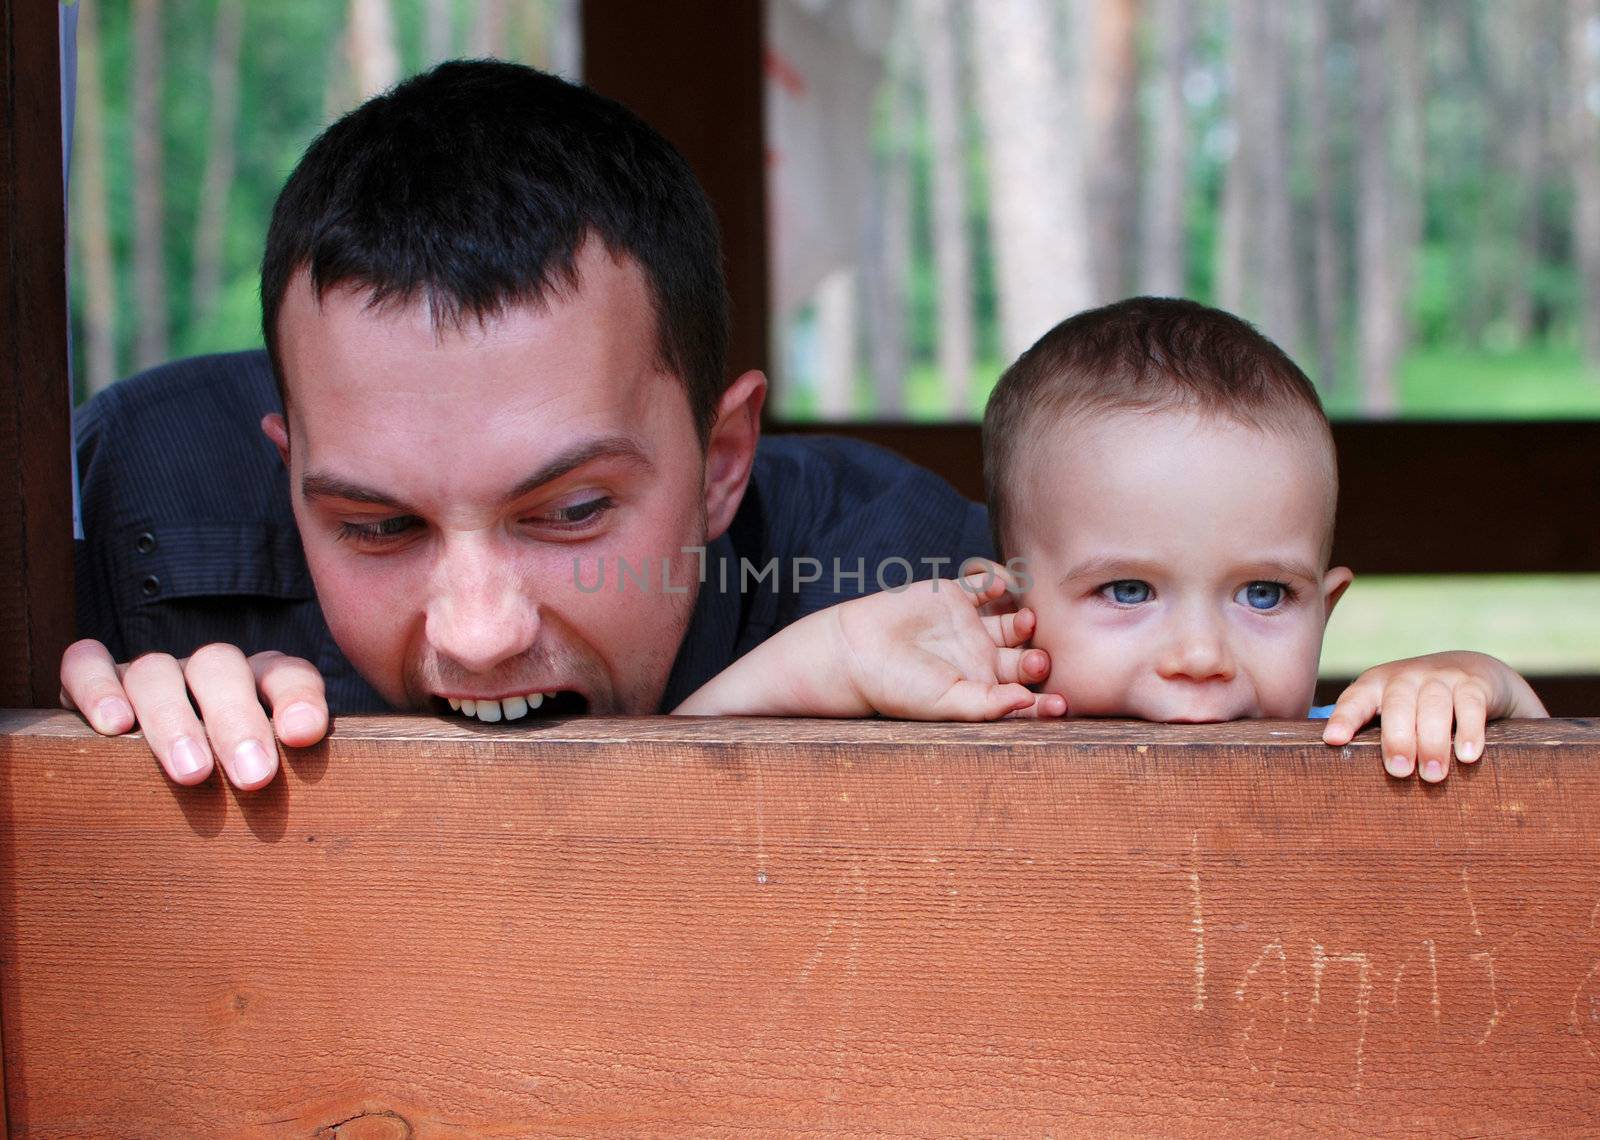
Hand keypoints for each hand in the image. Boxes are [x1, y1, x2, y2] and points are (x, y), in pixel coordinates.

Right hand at [59, 639, 329, 788]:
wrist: (145, 793)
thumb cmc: (225, 793)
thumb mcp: (263, 782)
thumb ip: (292, 776)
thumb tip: (319, 788)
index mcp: (259, 686)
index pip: (286, 674)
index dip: (298, 698)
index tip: (303, 736)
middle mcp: (207, 673)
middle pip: (221, 669)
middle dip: (238, 722)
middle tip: (254, 777)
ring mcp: (152, 675)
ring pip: (156, 672)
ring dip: (173, 720)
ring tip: (192, 773)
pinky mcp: (95, 680)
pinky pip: (86, 662)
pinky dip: (97, 686)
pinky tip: (112, 726)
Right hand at [676, 570, 1067, 719]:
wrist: (855, 650)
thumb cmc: (897, 688)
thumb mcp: (944, 704)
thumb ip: (987, 705)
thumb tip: (1027, 703)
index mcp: (984, 690)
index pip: (1026, 695)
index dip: (1046, 700)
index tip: (1061, 703)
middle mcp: (983, 658)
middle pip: (1028, 656)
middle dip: (1039, 659)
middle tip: (1037, 659)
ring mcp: (972, 625)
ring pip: (1015, 619)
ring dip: (1025, 618)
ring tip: (1023, 620)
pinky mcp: (957, 595)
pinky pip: (988, 583)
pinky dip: (999, 580)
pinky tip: (998, 587)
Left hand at [1321, 651, 1547, 782]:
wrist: (1473, 670)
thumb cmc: (1420, 705)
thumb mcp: (1394, 711)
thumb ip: (1375, 735)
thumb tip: (1357, 785)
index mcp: (1376, 686)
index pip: (1355, 700)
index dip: (1344, 719)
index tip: (1333, 740)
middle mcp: (1405, 677)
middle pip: (1397, 705)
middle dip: (1397, 739)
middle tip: (1399, 772)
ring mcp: (1440, 677)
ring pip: (1433, 706)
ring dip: (1433, 742)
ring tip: (1433, 775)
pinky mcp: (1473, 684)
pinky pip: (1470, 705)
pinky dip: (1469, 731)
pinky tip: (1467, 756)